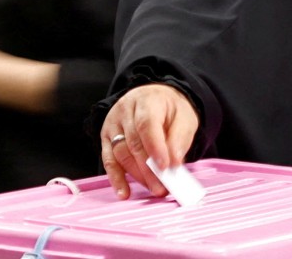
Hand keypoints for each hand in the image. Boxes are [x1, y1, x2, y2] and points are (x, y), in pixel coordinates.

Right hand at [100, 84, 198, 199]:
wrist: (155, 98)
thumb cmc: (170, 110)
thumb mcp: (184, 118)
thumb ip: (180, 139)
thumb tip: (174, 163)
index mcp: (147, 100)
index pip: (146, 124)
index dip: (155, 147)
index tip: (165, 167)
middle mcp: (125, 110)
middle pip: (133, 143)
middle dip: (149, 169)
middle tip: (163, 187)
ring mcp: (113, 123)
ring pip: (121, 153)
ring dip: (137, 175)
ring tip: (154, 189)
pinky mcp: (106, 137)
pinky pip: (108, 160)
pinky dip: (116, 178)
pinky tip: (124, 193)